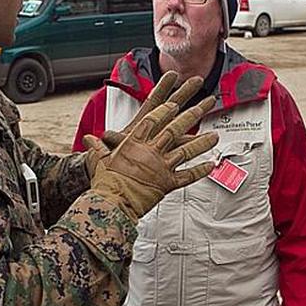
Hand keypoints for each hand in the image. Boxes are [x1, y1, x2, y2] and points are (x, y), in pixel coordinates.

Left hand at [85, 71, 202, 176]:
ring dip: (197, 112)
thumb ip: (114, 141)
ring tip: (210, 101)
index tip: (172, 75)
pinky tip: (209, 136)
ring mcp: (165, 141)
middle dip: (186, 92)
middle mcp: (156, 130)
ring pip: (184, 124)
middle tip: (197, 80)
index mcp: (142, 125)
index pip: (154, 101)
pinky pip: (186, 147)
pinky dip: (198, 142)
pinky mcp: (170, 155)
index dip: (163, 88)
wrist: (121, 183)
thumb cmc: (116, 165)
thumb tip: (105, 136)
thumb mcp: (114, 150)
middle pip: (173, 106)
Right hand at [86, 94, 218, 220]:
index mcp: (134, 142)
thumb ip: (98, 148)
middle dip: (191, 115)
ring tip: (215, 136)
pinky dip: (200, 171)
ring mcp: (161, 166)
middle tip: (204, 105)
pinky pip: (188, 176)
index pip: (152, 119)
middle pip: (174, 128)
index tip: (174, 103)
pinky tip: (211, 165)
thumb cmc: (105, 181)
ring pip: (186, 150)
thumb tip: (90, 140)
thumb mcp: (99, 160)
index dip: (164, 110)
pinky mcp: (168, 183)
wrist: (113, 202)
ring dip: (202, 142)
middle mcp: (151, 150)